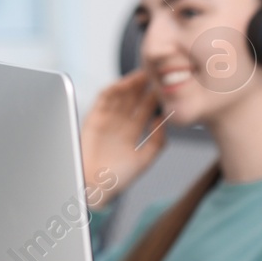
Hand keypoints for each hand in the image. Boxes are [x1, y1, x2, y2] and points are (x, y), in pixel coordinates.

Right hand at [80, 68, 165, 208]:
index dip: (155, 98)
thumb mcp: (144, 160)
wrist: (94, 187)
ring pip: (120, 96)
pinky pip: (103, 99)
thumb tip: (163, 121)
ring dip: (131, 84)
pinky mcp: (93, 118)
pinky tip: (126, 84)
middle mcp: (120, 123)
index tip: (168, 88)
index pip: (145, 109)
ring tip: (144, 75)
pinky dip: (113, 89)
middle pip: (133, 99)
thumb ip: (156, 142)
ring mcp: (106, 119)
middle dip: (145, 86)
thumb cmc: (117, 178)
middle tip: (157, 73)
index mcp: (132, 132)